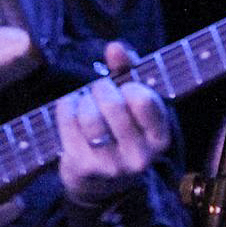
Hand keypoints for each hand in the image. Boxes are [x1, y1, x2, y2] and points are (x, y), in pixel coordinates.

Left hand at [55, 41, 172, 206]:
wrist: (101, 179)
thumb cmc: (121, 126)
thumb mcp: (134, 99)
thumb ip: (129, 69)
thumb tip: (115, 47)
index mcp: (159, 138)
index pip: (144, 101)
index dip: (130, 86)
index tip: (125, 86)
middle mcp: (139, 157)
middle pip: (113, 105)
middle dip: (101, 88)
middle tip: (100, 88)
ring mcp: (110, 166)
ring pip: (89, 116)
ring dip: (83, 99)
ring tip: (85, 100)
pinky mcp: (83, 167)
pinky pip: (68, 124)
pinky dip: (66, 107)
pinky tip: (70, 107)